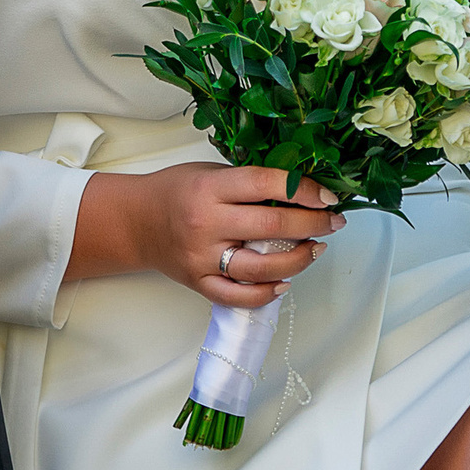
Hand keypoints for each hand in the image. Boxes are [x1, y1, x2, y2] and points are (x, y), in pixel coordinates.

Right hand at [76, 163, 345, 307]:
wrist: (135, 221)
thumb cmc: (178, 190)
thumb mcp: (211, 172)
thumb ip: (249, 182)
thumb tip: (303, 189)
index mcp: (211, 188)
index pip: (266, 185)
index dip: (304, 190)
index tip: (329, 196)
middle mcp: (206, 223)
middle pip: (271, 228)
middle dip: (312, 225)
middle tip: (333, 222)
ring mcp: (202, 258)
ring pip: (261, 267)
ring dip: (298, 260)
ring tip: (315, 250)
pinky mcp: (199, 283)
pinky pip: (239, 296)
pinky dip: (266, 293)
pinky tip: (285, 282)